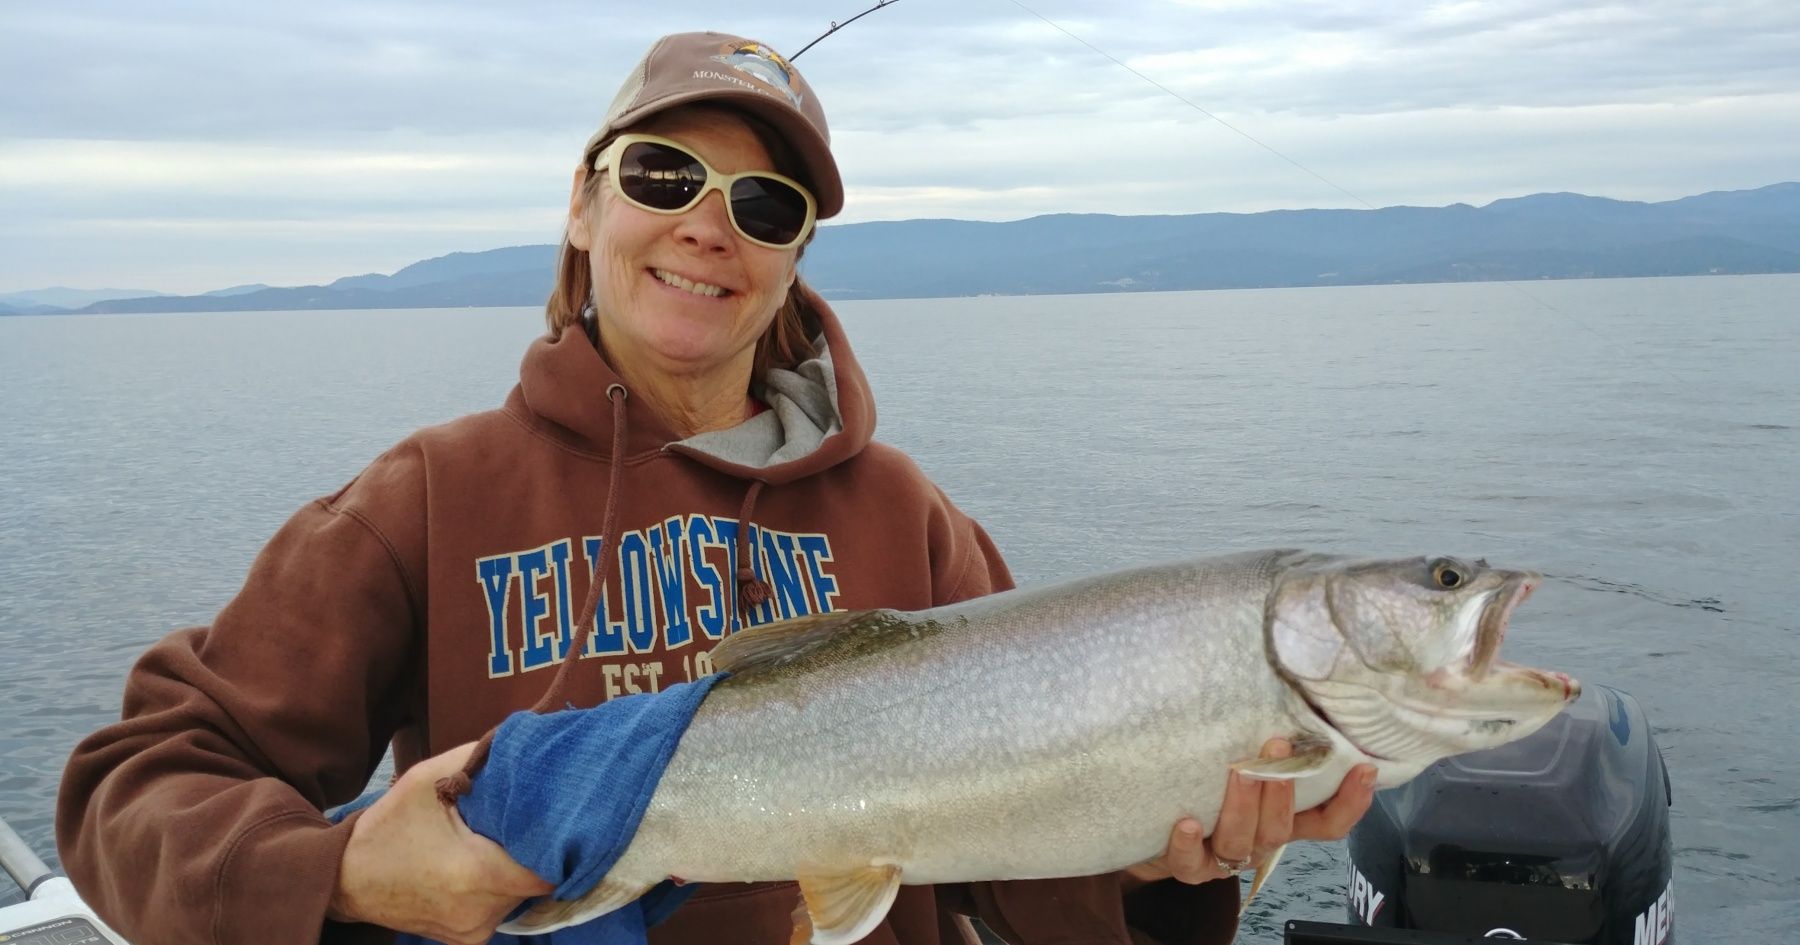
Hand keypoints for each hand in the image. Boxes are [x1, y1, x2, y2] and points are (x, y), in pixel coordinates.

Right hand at [328, 742, 554, 943]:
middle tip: (531, 824)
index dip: (559, 845)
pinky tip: (484, 865)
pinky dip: (499, 889)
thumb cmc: (388, 828)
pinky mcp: (466, 939)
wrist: (345, 878)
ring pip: (520, 897)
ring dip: (517, 872)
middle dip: (538, 853)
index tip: (561, 821)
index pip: (547, 869)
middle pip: (536, 881)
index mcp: (476, 873)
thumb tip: (522, 741)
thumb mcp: (427, 780)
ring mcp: (473, 931)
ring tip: (502, 844)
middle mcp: (480, 911)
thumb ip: (477, 759)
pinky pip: (500, 910)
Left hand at [1125, 739, 1377, 885]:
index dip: (1349, 802)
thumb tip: (1288, 691)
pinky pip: (1190, 863)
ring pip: (1241, 841)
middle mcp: (1257, 842)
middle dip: (1282, 791)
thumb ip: (1270, 749)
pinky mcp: (1187, 867)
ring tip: (1239, 772)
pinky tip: (1187, 823)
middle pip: (1281, 829)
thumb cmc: (1206, 787)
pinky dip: (1189, 845)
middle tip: (1277, 746)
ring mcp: (1223, 858)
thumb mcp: (1243, 765)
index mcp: (1280, 820)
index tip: (1364, 768)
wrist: (1154, 828)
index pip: (1327, 823)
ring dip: (1242, 806)